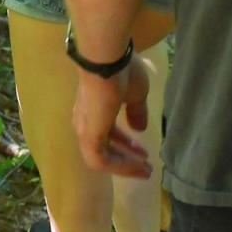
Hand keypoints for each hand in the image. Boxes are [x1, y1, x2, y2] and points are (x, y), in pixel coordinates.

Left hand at [72, 62, 152, 177]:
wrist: (106, 61)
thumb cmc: (122, 72)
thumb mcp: (135, 93)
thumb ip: (136, 111)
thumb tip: (139, 128)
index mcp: (95, 109)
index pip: (108, 131)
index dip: (125, 143)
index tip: (143, 151)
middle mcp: (85, 121)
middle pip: (105, 147)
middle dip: (127, 157)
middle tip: (146, 166)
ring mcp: (85, 129)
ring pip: (102, 157)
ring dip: (125, 166)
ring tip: (145, 170)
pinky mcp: (88, 137)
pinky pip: (102, 160)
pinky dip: (120, 166)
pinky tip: (138, 166)